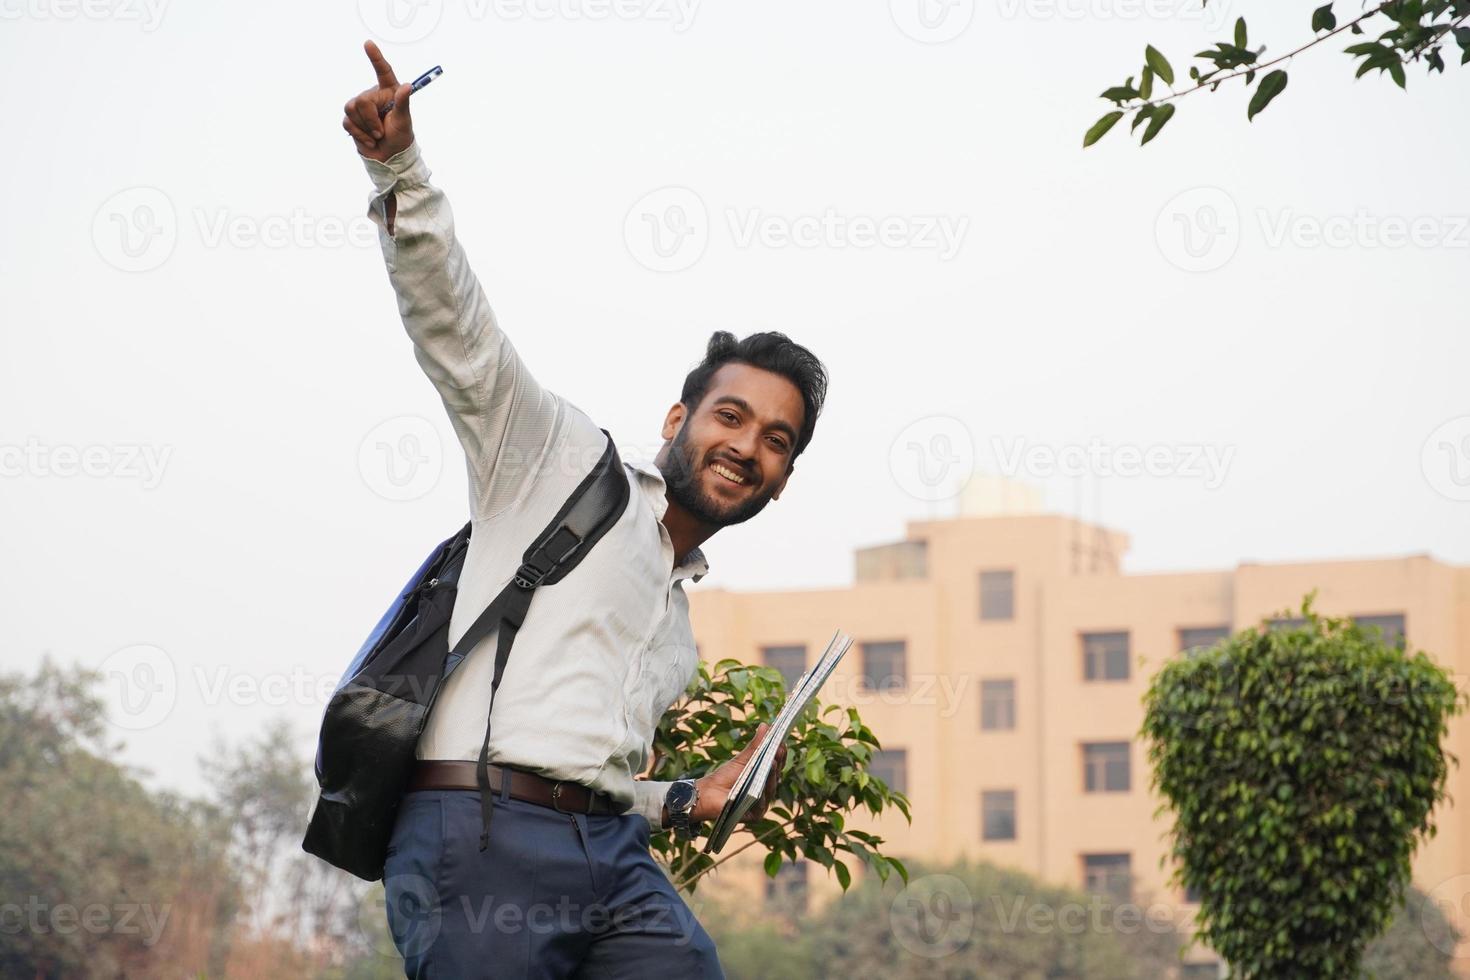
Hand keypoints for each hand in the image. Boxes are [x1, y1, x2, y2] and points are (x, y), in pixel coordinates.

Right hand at [341, 40, 414, 162]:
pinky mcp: (351, 119)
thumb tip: (407, 86)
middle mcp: (373, 96)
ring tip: (377, 136)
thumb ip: (403, 103)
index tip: (368, 43)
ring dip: (365, 128)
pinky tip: (369, 141)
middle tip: (381, 132)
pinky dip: (359, 135)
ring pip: (351, 110)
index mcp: (389, 92)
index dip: (375, 57)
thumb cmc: (400, 137)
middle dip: (371, 120)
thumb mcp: (404, 121)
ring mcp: (361, 107)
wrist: (389, 157)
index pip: (382, 71)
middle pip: (362, 101)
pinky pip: (347, 122)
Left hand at [693, 723, 787, 824]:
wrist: (706, 794)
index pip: (777, 764)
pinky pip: (762, 804)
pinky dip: (762, 793)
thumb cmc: (724, 777)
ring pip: (771, 789)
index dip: (781, 754)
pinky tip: (762, 783)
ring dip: (772, 775)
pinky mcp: (755, 815)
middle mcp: (766, 791)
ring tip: (772, 762)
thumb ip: (755, 745)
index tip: (782, 742)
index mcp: (764, 777)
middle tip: (779, 748)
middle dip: (778, 762)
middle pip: (776, 776)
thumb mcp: (742, 759)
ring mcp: (762, 804)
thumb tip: (766, 725)